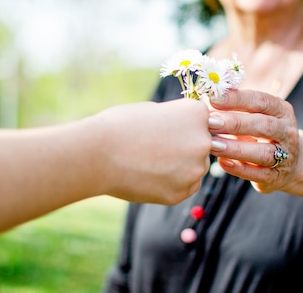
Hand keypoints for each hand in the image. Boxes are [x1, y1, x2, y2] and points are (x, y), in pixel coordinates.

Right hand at [96, 99, 211, 203]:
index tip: (164, 127)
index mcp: (197, 114)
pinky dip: (173, 183)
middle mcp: (203, 141)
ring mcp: (194, 169)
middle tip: (156, 147)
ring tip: (150, 161)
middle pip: (204, 144)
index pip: (203, 119)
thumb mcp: (154, 110)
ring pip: (196, 167)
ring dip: (181, 166)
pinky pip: (186, 187)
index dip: (183, 124)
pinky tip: (150, 175)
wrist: (98, 154)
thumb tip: (187, 129)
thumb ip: (177, 119)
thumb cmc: (120, 125)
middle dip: (186, 146)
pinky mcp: (181, 192)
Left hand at [208, 89, 299, 192]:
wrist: (291, 163)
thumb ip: (237, 106)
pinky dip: (240, 168)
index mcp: (282, 111)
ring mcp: (285, 156)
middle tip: (211, 122)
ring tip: (212, 144)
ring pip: (263, 152)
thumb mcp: (257, 115)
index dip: (237, 99)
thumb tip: (208, 98)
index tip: (214, 99)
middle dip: (235, 123)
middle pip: (263, 125)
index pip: (261, 101)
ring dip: (235, 148)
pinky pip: (258, 174)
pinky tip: (222, 162)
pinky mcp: (276, 177)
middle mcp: (286, 132)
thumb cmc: (263, 132)